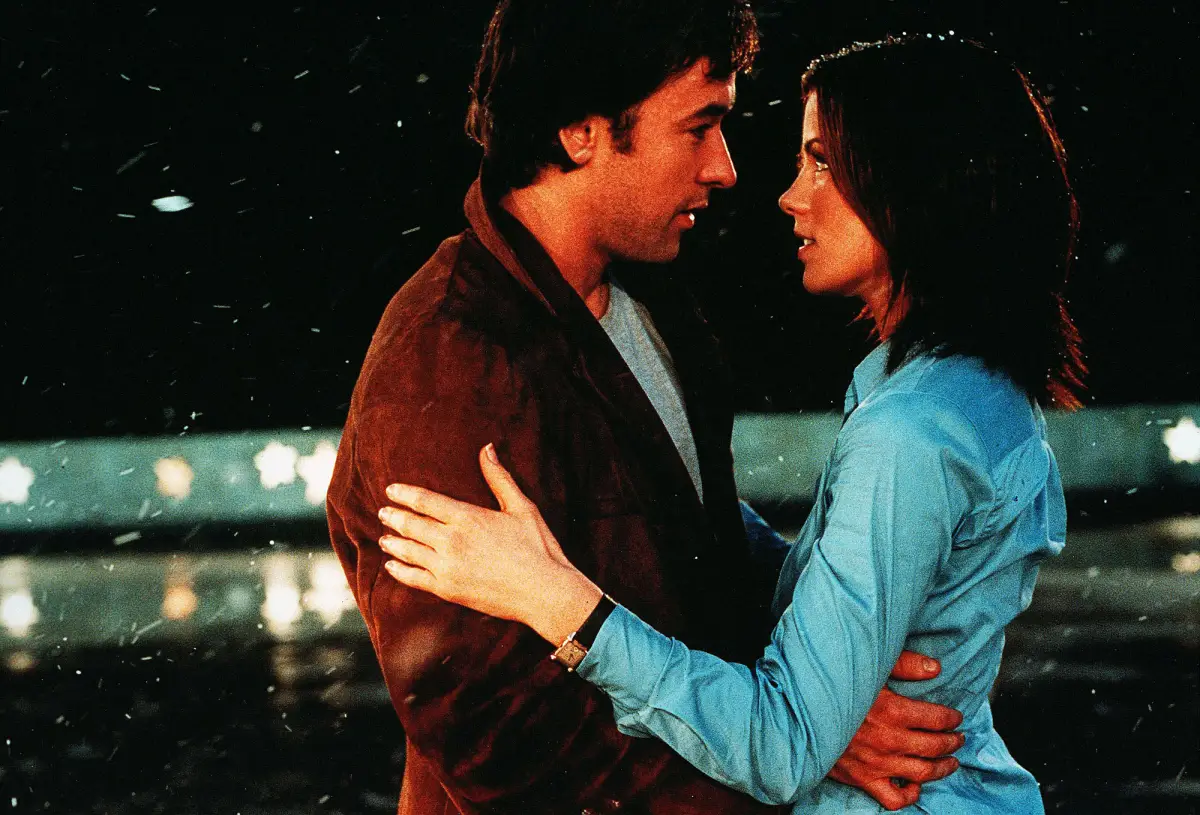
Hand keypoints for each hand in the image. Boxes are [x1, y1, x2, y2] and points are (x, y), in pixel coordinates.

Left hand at [377, 444, 600, 642]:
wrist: (544, 592)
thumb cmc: (537, 547)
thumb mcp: (522, 507)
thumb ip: (499, 478)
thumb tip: (487, 448)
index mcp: (468, 517)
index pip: (425, 500)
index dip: (404, 494)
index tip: (391, 490)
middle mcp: (452, 541)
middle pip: (411, 525)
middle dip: (394, 517)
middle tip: (383, 512)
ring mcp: (447, 567)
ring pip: (408, 551)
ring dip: (393, 542)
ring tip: (384, 537)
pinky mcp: (448, 590)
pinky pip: (414, 578)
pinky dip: (399, 570)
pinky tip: (392, 565)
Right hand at [829, 652, 964, 809]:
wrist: (800, 714)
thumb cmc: (836, 687)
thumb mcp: (869, 668)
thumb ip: (905, 664)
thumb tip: (936, 668)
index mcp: (893, 711)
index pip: (938, 719)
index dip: (952, 718)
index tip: (956, 717)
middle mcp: (889, 741)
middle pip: (936, 747)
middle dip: (953, 743)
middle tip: (958, 738)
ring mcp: (878, 764)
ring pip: (923, 773)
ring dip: (943, 768)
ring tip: (950, 762)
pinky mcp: (863, 780)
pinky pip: (894, 798)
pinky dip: (910, 795)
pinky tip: (916, 786)